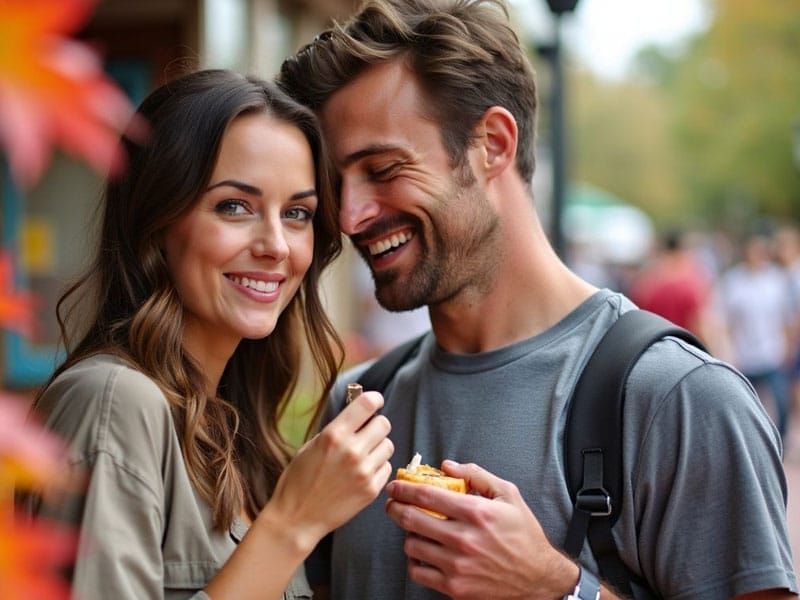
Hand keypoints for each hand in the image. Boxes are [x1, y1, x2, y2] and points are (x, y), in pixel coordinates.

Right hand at [266, 391, 393, 548]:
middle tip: (366, 433)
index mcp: (334, 435)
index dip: (374, 399)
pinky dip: (377, 467)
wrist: (296, 519)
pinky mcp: (371, 490)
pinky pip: (387, 467)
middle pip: (384, 424)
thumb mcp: (311, 446)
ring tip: (362, 456)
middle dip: (376, 425)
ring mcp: (364, 472)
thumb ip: (336, 430)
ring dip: (378, 447)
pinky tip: (361, 473)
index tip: (374, 402)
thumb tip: (357, 415)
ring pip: (388, 445)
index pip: (368, 403)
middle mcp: (352, 451)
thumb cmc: (299, 481)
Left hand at [385, 461, 576, 599]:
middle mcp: (464, 539)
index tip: (395, 486)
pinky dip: (414, 560)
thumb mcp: (507, 495)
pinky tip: (421, 552)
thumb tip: (446, 466)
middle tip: (393, 503)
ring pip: (411, 545)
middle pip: (411, 519)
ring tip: (414, 528)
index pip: (426, 496)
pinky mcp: (455, 587)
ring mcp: (457, 565)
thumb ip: (476, 475)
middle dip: (395, 507)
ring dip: (407, 533)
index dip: (404, 488)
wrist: (537, 577)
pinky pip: (418, 572)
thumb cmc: (523, 534)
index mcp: (476, 513)